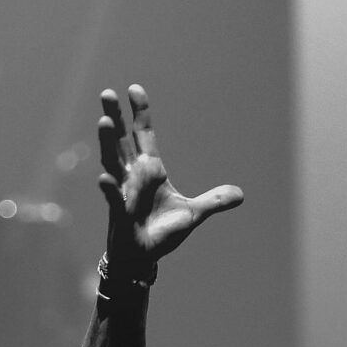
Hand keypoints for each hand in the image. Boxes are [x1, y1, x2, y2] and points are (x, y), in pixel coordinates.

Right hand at [94, 84, 241, 277]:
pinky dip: (110, 189)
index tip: (134, 89)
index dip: (140, 113)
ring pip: (113, 162)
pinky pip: (114, 199)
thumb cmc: (162, 232)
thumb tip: (241, 194)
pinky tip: (105, 178)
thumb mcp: (193, 213)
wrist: (144, 257)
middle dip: (115, 117)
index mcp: (150, 169)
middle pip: (121, 140)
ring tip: (105, 120)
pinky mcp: (120, 213)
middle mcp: (133, 175)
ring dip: (108, 142)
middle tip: (107, 93)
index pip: (143, 135)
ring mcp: (123, 192)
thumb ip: (214, 201)